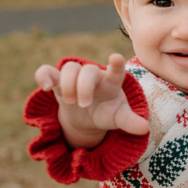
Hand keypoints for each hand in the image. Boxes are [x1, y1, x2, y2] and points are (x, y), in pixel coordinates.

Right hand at [34, 53, 148, 147]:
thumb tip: (145, 129)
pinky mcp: (57, 82)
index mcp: (111, 82)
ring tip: (71, 102)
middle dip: (84, 87)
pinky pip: (46, 71)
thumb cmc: (107, 113)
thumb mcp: (118, 118)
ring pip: (69, 68)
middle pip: (87, 70)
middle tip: (84, 104)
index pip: (115, 71)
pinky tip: (46, 87)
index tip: (115, 58)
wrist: (87, 116)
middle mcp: (93, 76)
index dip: (115, 64)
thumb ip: (130, 122)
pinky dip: (43, 76)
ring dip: (68, 84)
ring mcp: (74, 77)